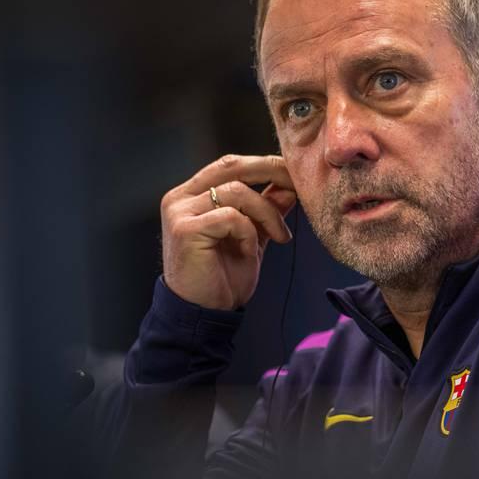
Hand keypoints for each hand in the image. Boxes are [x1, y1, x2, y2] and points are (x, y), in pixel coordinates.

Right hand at [160, 155, 297, 309]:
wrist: (204, 313)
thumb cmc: (222, 276)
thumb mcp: (252, 236)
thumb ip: (266, 210)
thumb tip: (289, 187)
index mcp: (193, 194)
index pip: (232, 165)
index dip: (266, 165)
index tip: (295, 175)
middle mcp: (181, 197)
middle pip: (232, 166)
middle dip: (271, 172)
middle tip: (298, 187)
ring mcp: (179, 211)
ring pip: (237, 192)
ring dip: (267, 213)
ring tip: (279, 236)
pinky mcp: (184, 229)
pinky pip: (231, 217)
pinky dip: (249, 232)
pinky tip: (249, 251)